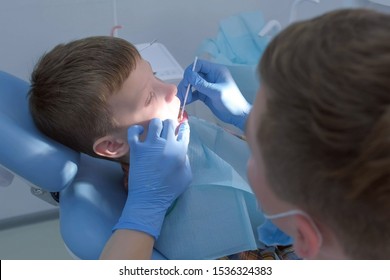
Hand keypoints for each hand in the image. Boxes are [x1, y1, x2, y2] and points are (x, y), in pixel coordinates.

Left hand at [113, 118, 191, 238]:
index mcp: (180, 150)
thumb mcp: (187, 176)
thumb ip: (186, 160)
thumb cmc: (169, 190)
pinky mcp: (137, 149)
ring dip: (156, 125)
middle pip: (169, 123)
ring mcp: (150, 145)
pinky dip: (136, 129)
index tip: (181, 128)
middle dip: (170, 125)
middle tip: (167, 130)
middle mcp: (166, 144)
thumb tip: (181, 151)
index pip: (184, 132)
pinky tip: (139, 132)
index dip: (183, 128)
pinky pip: (134, 131)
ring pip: (154, 123)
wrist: (149, 198)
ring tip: (155, 130)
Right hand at [177, 59, 250, 130]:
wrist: (237, 115)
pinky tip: (186, 102)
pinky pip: (194, 93)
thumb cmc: (231, 102)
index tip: (186, 82)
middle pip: (193, 75)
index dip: (190, 71)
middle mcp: (210, 76)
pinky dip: (189, 97)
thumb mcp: (216, 92)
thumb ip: (202, 84)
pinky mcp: (205, 95)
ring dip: (186, 90)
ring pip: (192, 84)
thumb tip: (188, 75)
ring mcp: (207, 86)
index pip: (199, 65)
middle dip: (186, 83)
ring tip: (184, 100)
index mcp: (216, 71)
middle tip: (183, 93)